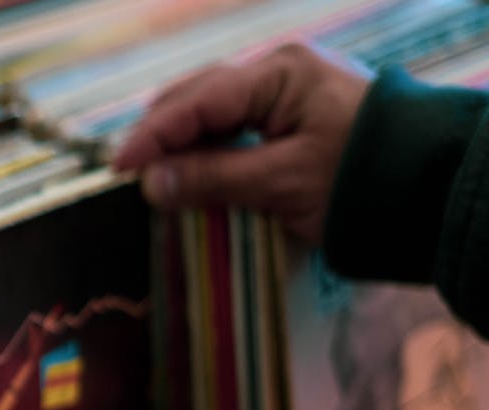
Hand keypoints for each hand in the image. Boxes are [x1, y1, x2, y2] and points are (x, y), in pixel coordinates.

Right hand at [112, 42, 371, 243]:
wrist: (433, 190)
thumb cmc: (362, 180)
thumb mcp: (283, 182)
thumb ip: (213, 178)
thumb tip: (151, 183)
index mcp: (278, 74)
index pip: (197, 101)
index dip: (153, 135)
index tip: (120, 167)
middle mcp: (278, 74)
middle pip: (197, 99)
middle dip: (162, 136)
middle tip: (135, 177)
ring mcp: (286, 94)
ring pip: (213, 114)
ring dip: (184, 146)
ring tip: (159, 180)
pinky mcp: (293, 119)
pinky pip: (235, 128)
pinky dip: (210, 151)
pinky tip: (194, 175)